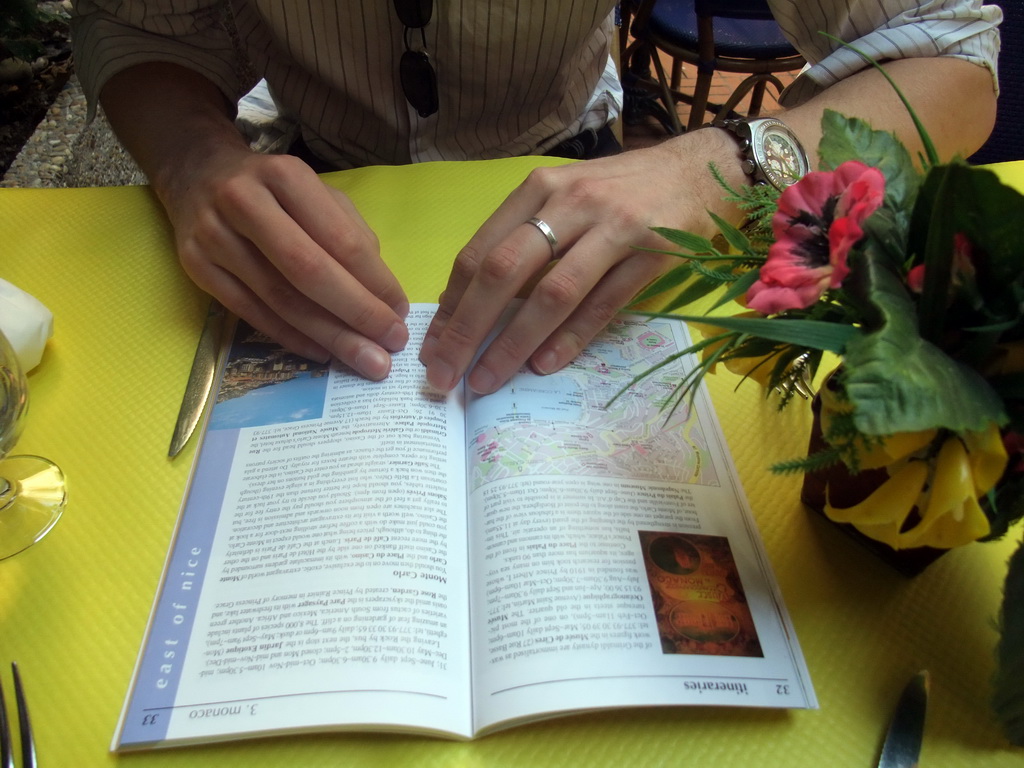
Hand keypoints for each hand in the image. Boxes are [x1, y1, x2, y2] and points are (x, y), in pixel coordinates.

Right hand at [159, 145, 409, 379]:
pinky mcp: (195, 267)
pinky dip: (290, 336)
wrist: (196, 174)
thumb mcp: (316, 192)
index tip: (400, 312)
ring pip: (279, 298)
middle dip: (356, 314)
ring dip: (328, 335)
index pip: (339, 238)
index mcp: (285, 176)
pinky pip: (250, 312)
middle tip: (390, 344)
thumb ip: (350, 233)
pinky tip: (321, 352)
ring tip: (365, 360)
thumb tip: (381, 294)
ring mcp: (214, 236)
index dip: (374, 281)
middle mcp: (244, 202)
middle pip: (308, 271)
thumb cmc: (273, 190)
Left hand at [419, 129, 743, 392]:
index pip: (479, 251)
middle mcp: (570, 203)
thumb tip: (472, 302)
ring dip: (513, 342)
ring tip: (487, 380)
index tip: (433, 345)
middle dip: (467, 328)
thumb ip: (524, 239)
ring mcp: (614, 227)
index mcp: (539, 190)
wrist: (701, 169)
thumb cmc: (622, 191)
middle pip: (504, 271)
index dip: (452, 304)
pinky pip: (604, 303)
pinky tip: (545, 365)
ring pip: (552, 293)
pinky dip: (571, 338)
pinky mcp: (653, 253)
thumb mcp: (565, 198)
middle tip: (445, 372)